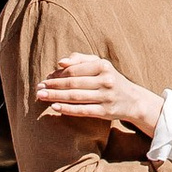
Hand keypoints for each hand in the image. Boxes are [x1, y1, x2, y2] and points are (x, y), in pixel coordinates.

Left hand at [40, 52, 164, 138]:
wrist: (133, 100)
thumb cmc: (111, 80)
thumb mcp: (101, 65)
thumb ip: (81, 60)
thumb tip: (60, 62)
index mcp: (103, 66)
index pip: (74, 70)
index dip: (57, 74)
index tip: (46, 78)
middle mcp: (106, 80)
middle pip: (73, 83)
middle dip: (53, 85)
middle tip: (39, 88)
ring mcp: (106, 97)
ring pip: (75, 96)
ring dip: (56, 96)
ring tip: (41, 96)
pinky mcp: (105, 111)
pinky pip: (82, 110)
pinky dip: (67, 109)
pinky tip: (55, 107)